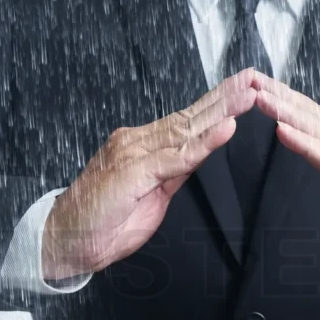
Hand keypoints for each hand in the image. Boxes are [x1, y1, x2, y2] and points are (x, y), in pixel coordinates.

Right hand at [42, 69, 258, 279]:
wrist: (66, 240)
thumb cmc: (104, 222)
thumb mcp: (151, 196)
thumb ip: (173, 172)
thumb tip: (197, 155)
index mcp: (142, 147)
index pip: (186, 123)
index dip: (215, 106)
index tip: (242, 91)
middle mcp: (137, 142)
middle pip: (189, 118)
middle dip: (224, 98)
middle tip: (253, 79)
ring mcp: (134, 154)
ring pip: (185, 129)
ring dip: (220, 112)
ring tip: (247, 97)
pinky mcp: (133, 172)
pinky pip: (175, 157)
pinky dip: (203, 143)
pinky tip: (225, 129)